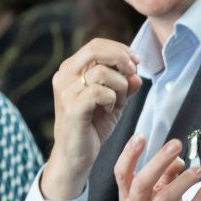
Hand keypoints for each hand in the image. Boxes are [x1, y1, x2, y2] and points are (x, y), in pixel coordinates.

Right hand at [42, 40, 141, 200]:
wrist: (77, 155)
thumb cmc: (94, 126)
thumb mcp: (115, 100)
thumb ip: (125, 85)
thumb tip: (136, 74)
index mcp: (70, 70)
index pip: (96, 45)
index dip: (120, 49)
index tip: (136, 62)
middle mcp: (64, 76)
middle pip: (95, 49)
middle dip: (121, 58)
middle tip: (133, 73)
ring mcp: (65, 91)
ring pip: (102, 72)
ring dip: (119, 86)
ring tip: (118, 101)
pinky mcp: (71, 107)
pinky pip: (100, 92)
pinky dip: (112, 99)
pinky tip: (110, 110)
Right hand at [116, 136, 200, 200]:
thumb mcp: (162, 199)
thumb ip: (168, 177)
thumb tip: (178, 159)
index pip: (121, 175)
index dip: (128, 155)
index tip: (140, 136)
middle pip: (141, 184)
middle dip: (158, 161)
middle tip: (176, 143)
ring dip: (183, 181)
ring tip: (200, 169)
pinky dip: (199, 200)